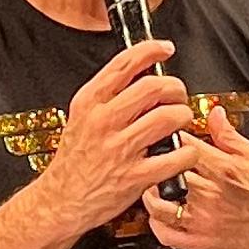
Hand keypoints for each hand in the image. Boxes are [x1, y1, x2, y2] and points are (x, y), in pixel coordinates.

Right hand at [43, 37, 196, 237]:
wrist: (60, 199)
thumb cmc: (75, 159)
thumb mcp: (81, 117)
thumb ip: (108, 96)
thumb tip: (141, 74)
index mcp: (90, 102)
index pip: (124, 64)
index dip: (151, 50)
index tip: (165, 49)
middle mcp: (104, 121)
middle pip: (153, 87)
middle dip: (175, 88)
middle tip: (177, 95)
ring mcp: (120, 148)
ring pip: (168, 117)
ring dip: (183, 116)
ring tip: (180, 121)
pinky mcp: (135, 176)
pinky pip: (176, 156)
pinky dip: (188, 152)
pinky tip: (185, 152)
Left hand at [147, 103, 248, 248]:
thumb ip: (229, 135)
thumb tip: (214, 113)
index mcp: (224, 170)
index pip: (185, 146)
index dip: (172, 136)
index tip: (168, 134)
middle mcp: (211, 195)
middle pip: (168, 173)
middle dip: (159, 162)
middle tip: (155, 158)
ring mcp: (204, 221)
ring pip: (160, 205)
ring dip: (151, 192)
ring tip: (153, 185)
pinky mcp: (202, 243)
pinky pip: (167, 235)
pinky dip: (156, 223)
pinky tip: (159, 213)